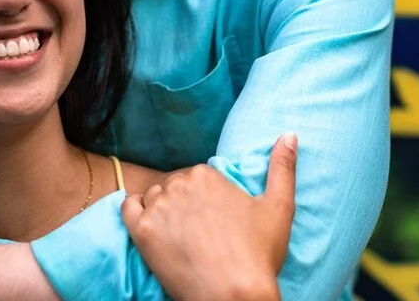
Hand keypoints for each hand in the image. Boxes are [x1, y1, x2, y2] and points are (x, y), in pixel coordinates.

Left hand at [122, 133, 296, 300]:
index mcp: (208, 174)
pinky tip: (150, 228)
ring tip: (178, 237)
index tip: (214, 220)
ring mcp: (158, 208)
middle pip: (175, 187)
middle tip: (199, 233)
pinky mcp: (141, 232)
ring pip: (153, 198)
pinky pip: (128, 209)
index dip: (205, 200)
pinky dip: (135, 213)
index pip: (197, 178)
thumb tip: (290, 134)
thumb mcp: (280, 206)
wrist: (234, 296)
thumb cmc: (258, 255)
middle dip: (184, 205)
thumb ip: (283, 167)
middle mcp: (180, 184)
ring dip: (162, 211)